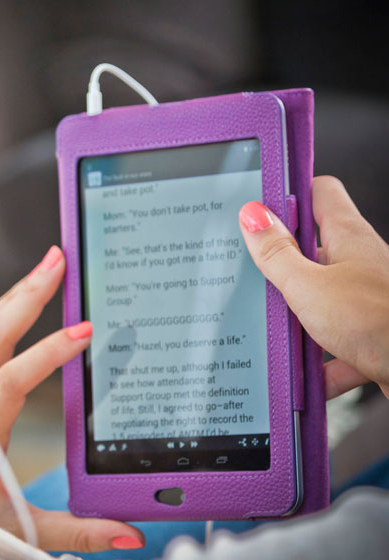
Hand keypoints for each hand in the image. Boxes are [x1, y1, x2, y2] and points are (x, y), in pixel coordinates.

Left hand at [0, 246, 143, 552]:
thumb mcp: (21, 533)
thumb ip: (78, 532)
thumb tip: (126, 533)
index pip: (13, 381)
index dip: (48, 352)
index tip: (84, 331)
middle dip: (26, 294)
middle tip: (58, 262)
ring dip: (7, 298)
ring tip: (39, 272)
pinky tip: (2, 306)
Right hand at [238, 176, 388, 398]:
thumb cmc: (380, 322)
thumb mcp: (309, 286)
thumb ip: (277, 253)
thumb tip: (253, 216)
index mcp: (348, 237)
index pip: (319, 193)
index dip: (289, 195)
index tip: (258, 211)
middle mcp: (360, 263)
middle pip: (312, 250)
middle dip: (280, 266)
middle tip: (252, 275)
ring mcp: (366, 299)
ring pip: (320, 299)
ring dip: (296, 318)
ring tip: (270, 329)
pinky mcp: (371, 334)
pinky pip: (336, 344)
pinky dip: (319, 361)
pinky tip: (302, 374)